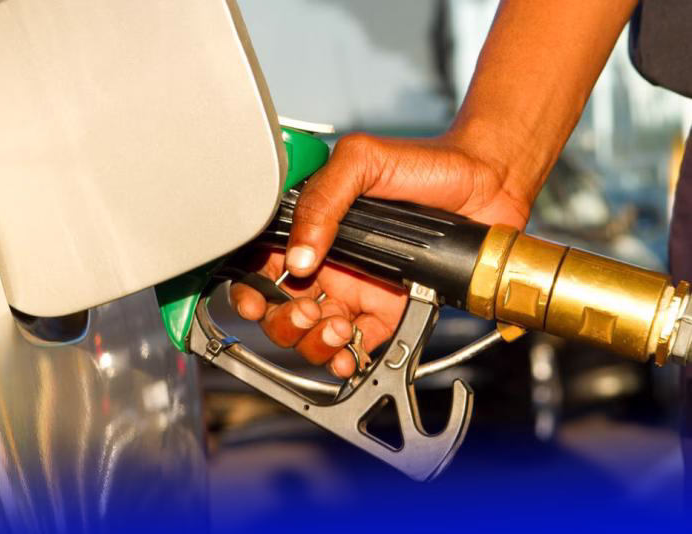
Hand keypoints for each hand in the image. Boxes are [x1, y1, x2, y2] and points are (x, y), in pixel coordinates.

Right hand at [232, 132, 534, 376]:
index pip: (261, 266)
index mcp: (310, 230)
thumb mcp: (361, 161)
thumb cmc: (424, 162)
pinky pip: (355, 348)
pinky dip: (345, 361)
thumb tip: (300, 254)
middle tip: (307, 310)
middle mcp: (327, 265)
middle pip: (279, 311)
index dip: (250, 288)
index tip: (256, 299)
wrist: (486, 182)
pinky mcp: (388, 315)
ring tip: (336, 327)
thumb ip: (321, 200)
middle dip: (283, 321)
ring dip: (312, 343)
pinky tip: (350, 355)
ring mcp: (355, 293)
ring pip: (311, 336)